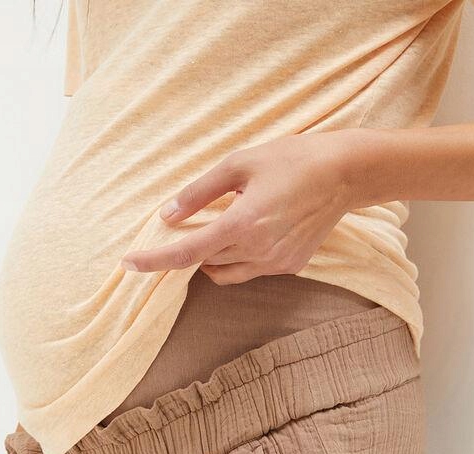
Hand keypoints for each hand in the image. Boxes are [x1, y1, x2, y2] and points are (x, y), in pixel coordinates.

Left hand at [120, 131, 361, 284]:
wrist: (344, 174)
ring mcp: (276, 263)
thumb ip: (199, 193)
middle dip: (190, 247)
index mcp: (242, 224)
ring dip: (214, 255)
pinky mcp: (291, 266)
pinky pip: (252, 269)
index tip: (128, 263)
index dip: (154, 260)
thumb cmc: (291, 160)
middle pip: (204, 262)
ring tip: (227, 222)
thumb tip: (167, 215)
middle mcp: (258, 251)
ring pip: (227, 272)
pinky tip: (256, 228)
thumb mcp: (239, 164)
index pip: (186, 252)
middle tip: (192, 221)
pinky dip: (241, 255)